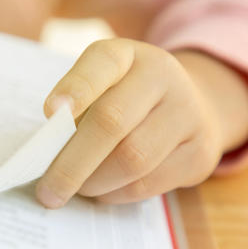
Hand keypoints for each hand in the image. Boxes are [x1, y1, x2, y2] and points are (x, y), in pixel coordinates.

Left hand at [36, 38, 247, 207]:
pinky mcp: (200, 152)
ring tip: (75, 189)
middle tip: (47, 192)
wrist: (192, 107)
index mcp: (128, 54)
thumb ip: (76, 111)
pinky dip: (116, 194)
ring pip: (133, 159)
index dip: (76, 87)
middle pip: (112, 121)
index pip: (103, 62)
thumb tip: (48, 154)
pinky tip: (103, 190)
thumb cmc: (127, 100)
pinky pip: (149, 184)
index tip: (49, 111)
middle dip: (72, 163)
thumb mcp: (103, 87)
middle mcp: (163, 76)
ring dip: (94, 183)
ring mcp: (188, 113)